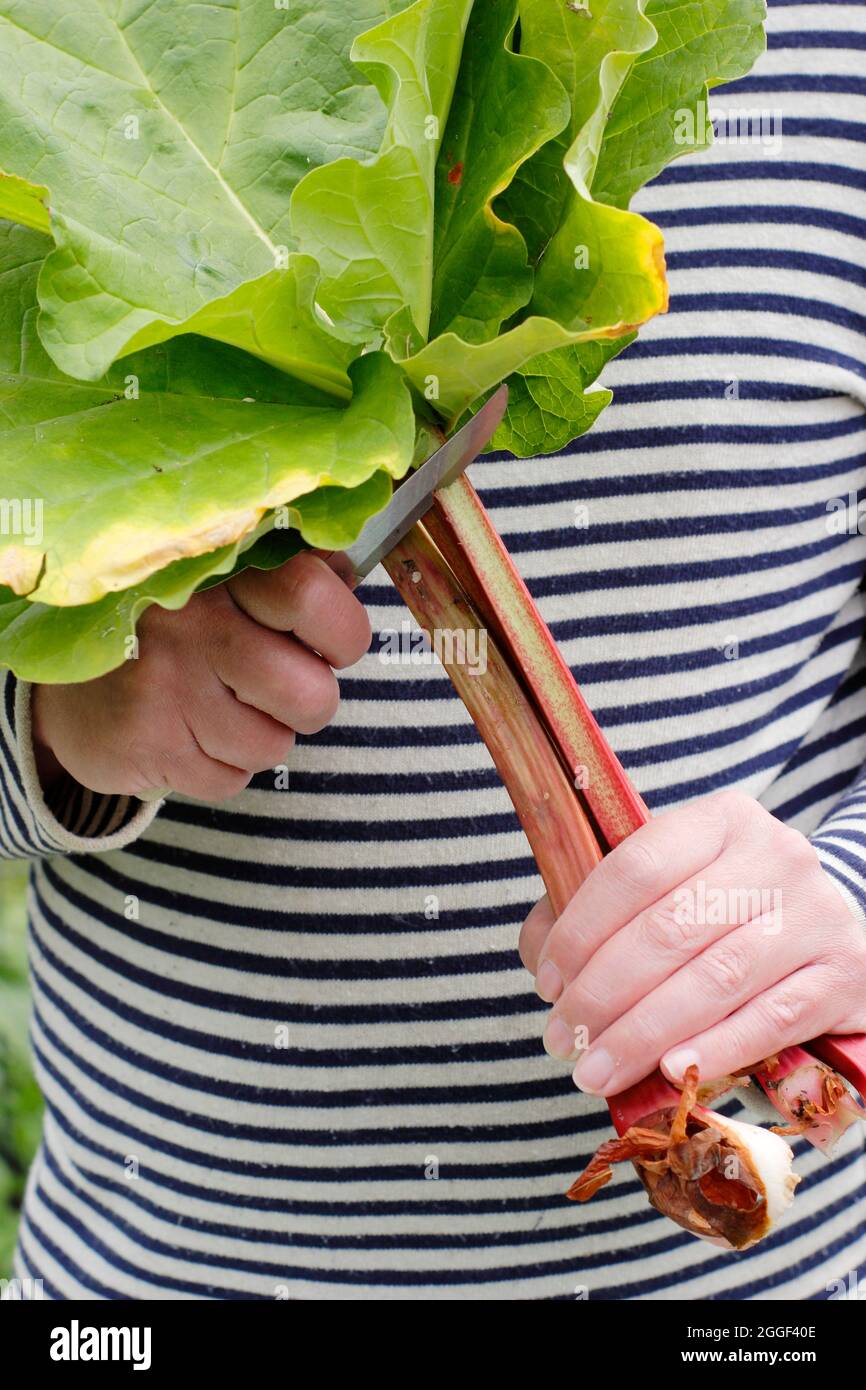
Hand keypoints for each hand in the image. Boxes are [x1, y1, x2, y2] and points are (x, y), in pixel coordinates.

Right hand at [31, 551, 370, 800]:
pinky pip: (229, 779)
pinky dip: (221, 767)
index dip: (341, 632)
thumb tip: (349, 576)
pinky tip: (191, 734)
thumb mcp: (225, 577)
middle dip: (311, 703)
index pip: (311, 596)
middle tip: (285, 690)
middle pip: (309, 694)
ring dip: (262, 738)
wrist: (62, 677)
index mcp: (221, 568)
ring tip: (226, 708)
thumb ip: (293, 568)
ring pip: (272, 746)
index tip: (330, 644)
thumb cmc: (172, 625)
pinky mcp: (144, 742)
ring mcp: (165, 685)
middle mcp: (191, 622)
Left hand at [519, 791, 865, 1095]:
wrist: (837, 925)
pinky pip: (770, 1019)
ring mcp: (815, 914)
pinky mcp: (845, 973)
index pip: (635, 868)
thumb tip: (540, 953)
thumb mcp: (673, 886)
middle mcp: (775, 855)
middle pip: (668, 929)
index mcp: (722, 819)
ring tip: (596, 1070)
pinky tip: (671, 1070)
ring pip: (714, 978)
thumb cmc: (731, 910)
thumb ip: (601, 909)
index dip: (580, 930)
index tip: (547, 982)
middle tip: (561, 1040)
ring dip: (643, 1033)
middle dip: (601, 994)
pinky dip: (715, 1048)